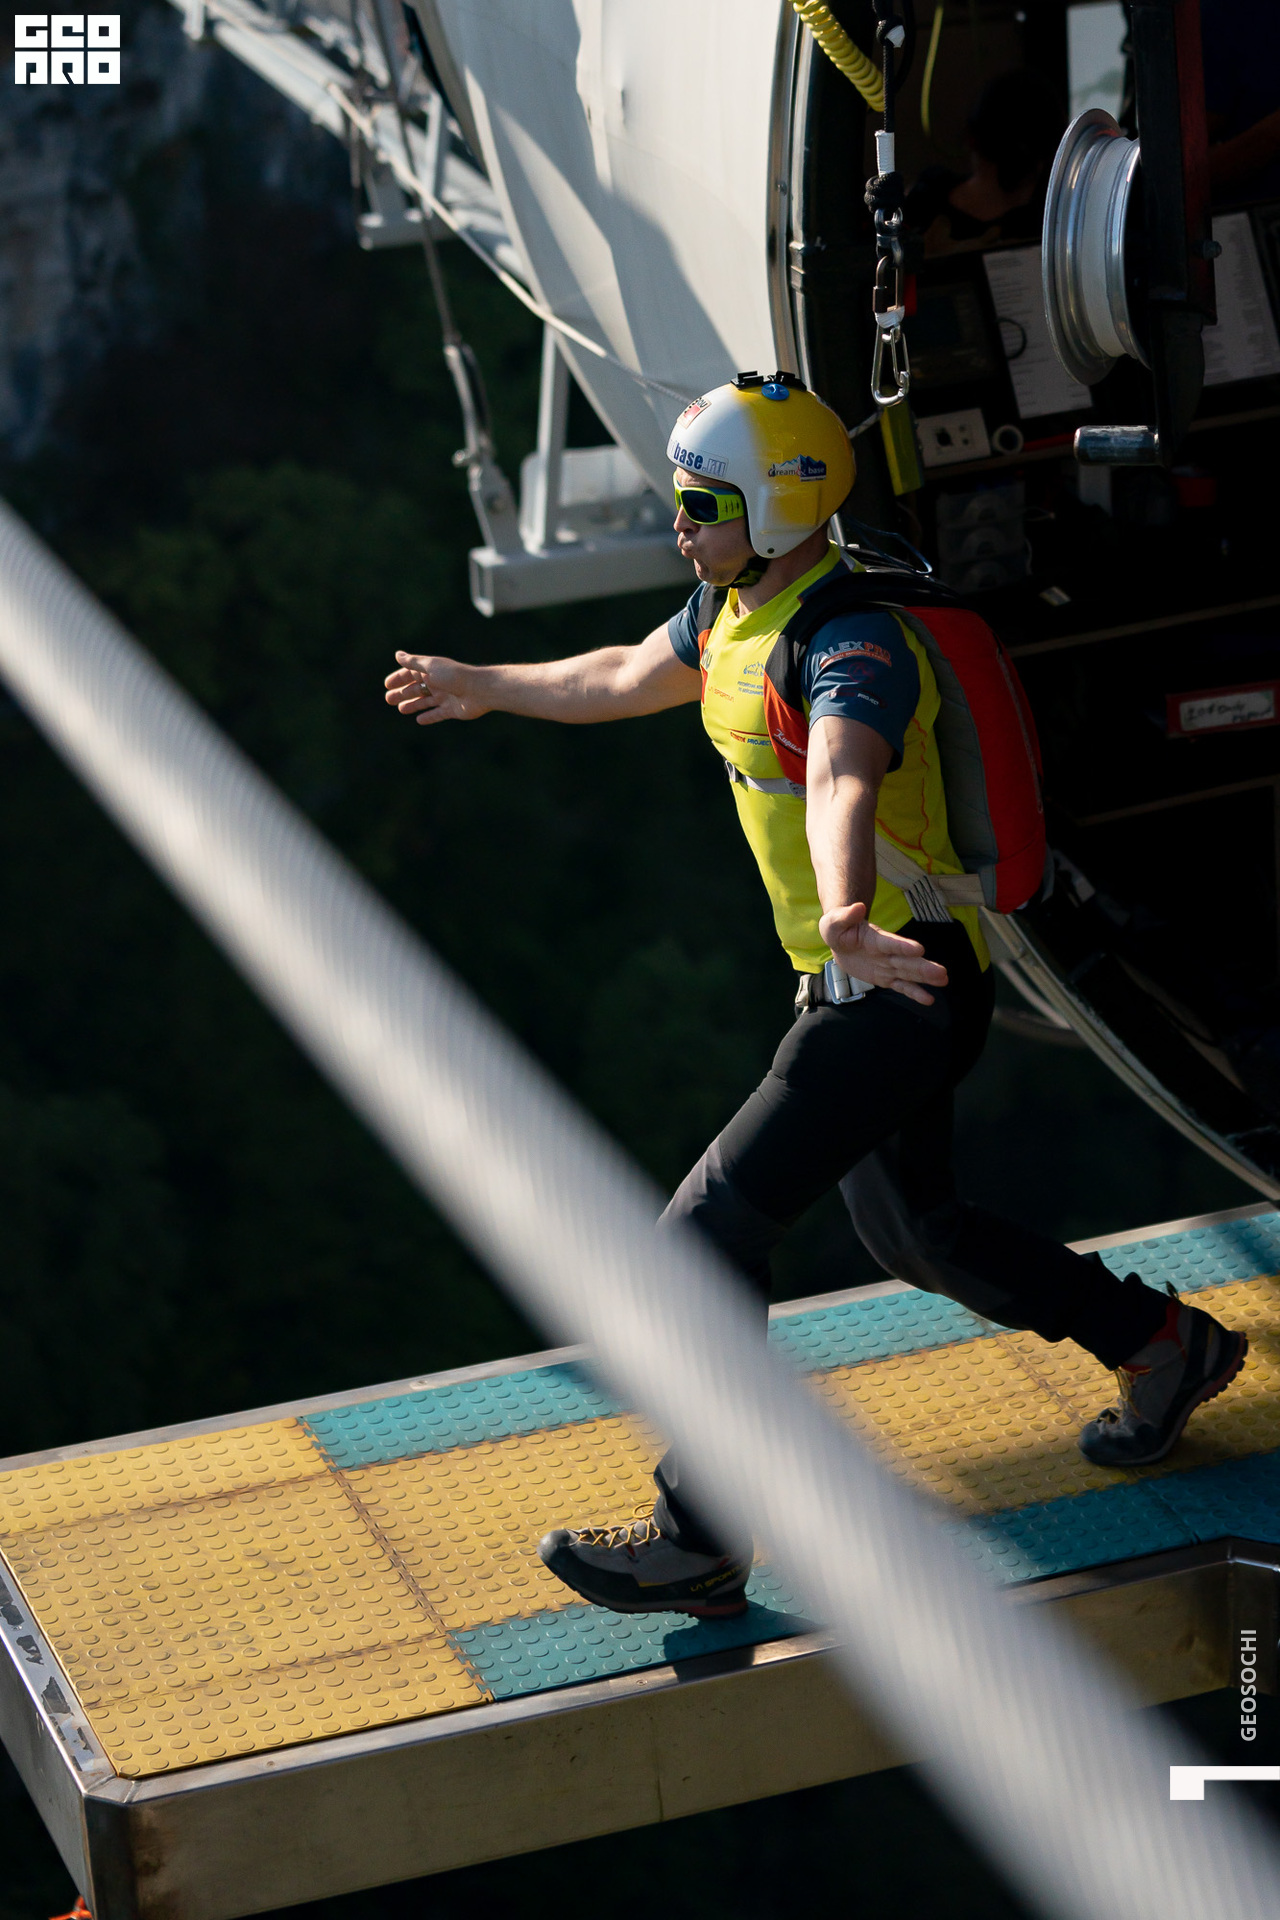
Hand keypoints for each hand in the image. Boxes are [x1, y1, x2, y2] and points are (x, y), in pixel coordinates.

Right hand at [384, 652, 489, 723]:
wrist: (479, 690)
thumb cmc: (454, 676)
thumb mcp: (430, 667)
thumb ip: (413, 663)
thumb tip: (397, 654)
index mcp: (431, 671)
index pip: (411, 674)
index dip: (399, 678)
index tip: (387, 685)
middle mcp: (437, 683)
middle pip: (416, 688)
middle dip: (402, 693)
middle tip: (388, 699)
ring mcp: (445, 697)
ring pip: (425, 701)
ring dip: (412, 705)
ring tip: (401, 709)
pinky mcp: (452, 710)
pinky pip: (437, 714)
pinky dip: (429, 716)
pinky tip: (419, 720)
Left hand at [818, 902, 949, 1005]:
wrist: (840, 941)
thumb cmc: (838, 928)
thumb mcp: (834, 922)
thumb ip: (846, 916)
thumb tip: (858, 907)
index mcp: (875, 939)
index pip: (890, 943)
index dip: (903, 946)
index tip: (920, 949)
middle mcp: (886, 953)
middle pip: (906, 961)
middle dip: (923, 967)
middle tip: (942, 972)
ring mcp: (888, 966)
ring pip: (908, 974)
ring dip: (925, 978)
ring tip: (944, 980)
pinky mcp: (886, 978)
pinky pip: (901, 986)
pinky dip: (914, 993)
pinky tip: (929, 999)